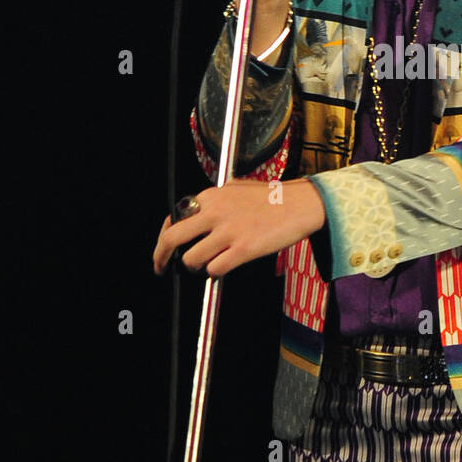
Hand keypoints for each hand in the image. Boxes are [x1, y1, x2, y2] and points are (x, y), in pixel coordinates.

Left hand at [152, 178, 325, 277]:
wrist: (301, 204)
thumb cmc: (271, 198)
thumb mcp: (235, 189)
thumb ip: (214, 202)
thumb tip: (196, 217)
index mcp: (211, 196)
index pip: (174, 218)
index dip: (165, 236)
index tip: (165, 248)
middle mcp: (215, 212)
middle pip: (172, 238)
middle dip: (160, 257)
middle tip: (160, 267)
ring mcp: (228, 231)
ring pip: (191, 259)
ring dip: (195, 267)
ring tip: (204, 266)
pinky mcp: (243, 249)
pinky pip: (215, 269)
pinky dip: (215, 272)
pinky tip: (223, 268)